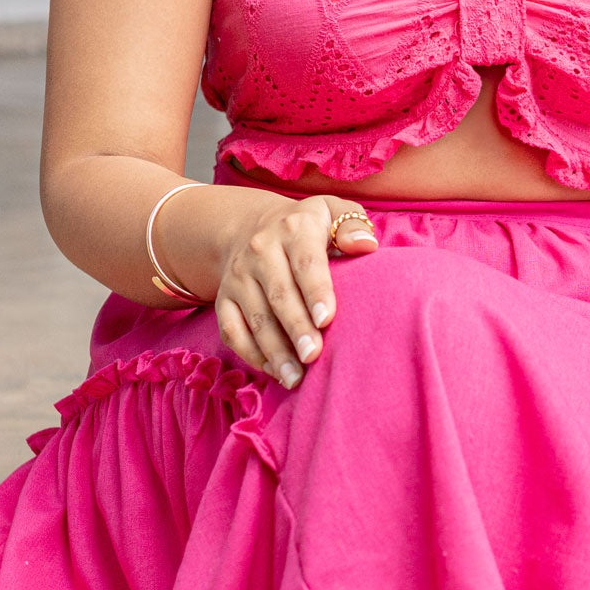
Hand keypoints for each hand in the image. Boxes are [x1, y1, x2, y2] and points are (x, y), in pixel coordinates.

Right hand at [213, 192, 378, 385]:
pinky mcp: (223, 299)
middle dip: (296, 328)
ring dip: (274, 350)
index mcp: (293, 229)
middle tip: (314, 356)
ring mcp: (238, 277)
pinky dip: (251, 354)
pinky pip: (232, 330)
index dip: (316, 291)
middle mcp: (261, 251)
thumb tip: (366, 245)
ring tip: (295, 378)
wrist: (252, 228)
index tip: (327, 319)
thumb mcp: (331, 212)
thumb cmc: (308, 228)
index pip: (306, 262)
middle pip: (279, 295)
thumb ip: (352, 223)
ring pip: (255, 318)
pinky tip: (274, 372)